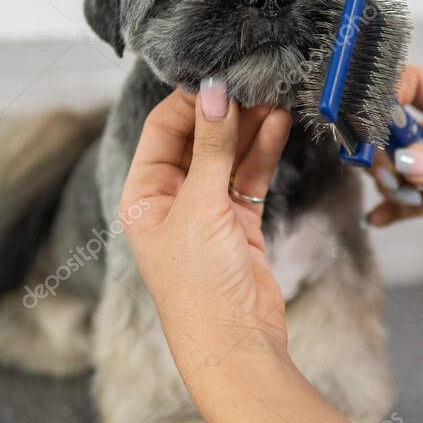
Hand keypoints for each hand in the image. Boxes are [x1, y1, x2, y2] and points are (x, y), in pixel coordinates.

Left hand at [120, 77, 291, 377]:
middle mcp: (171, 197)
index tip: (222, 77)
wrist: (235, 344)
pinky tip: (279, 125)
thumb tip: (214, 92)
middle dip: (226, 111)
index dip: (192, 101)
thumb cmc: (199, 283)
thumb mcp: (200, 207)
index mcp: (144, 193)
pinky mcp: (238, 221)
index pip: (164, 128)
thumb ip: (212, 147)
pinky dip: (263, 151)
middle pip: (198, 138)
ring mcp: (206, 208)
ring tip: (275, 97)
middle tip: (256, 83)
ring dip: (250, 127)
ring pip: (228, 154)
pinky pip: (249, 175)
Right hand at [368, 65, 422, 248]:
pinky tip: (379, 218)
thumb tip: (408, 160)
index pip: (415, 86)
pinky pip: (414, 203)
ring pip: (403, 167)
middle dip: (382, 146)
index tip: (369, 114)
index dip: (387, 93)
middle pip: (399, 129)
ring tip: (392, 193)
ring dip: (388, 179)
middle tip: (380, 166)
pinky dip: (394, 210)